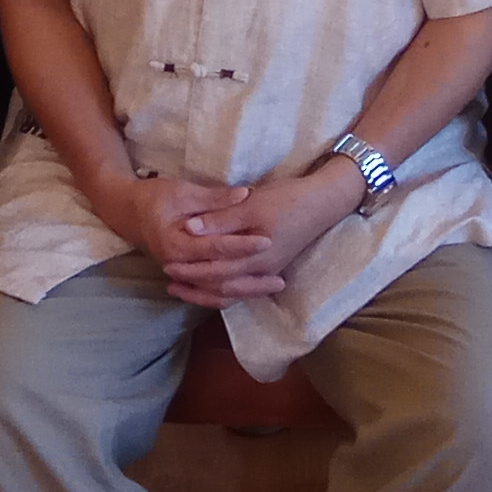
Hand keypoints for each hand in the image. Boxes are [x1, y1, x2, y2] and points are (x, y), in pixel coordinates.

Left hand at [154, 168, 362, 308]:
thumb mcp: (251, 205)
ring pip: (233, 291)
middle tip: (170, 282)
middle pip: (222, 287)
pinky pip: (244, 286)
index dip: (190, 271)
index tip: (167, 266)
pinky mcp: (272, 265)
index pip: (215, 272)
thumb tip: (189, 229)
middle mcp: (262, 271)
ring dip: (208, 291)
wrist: (324, 202)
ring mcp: (269, 271)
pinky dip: (226, 289)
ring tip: (185, 288)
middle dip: (195, 286)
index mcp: (256, 258)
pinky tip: (213, 285)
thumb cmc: (288, 199)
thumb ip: (220, 219)